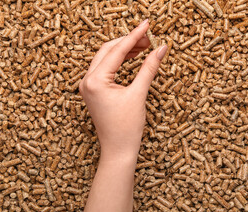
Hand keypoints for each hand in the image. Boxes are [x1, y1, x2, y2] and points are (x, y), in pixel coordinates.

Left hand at [79, 20, 167, 158]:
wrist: (118, 150)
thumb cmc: (126, 128)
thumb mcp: (139, 94)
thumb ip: (149, 68)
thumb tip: (161, 49)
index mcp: (95, 81)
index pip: (117, 50)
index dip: (134, 36)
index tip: (147, 25)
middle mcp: (87, 81)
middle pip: (108, 50)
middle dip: (129, 42)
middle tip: (149, 38)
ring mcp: (88, 86)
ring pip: (105, 58)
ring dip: (124, 50)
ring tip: (144, 46)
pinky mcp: (93, 91)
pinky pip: (104, 69)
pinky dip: (118, 61)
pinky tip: (132, 58)